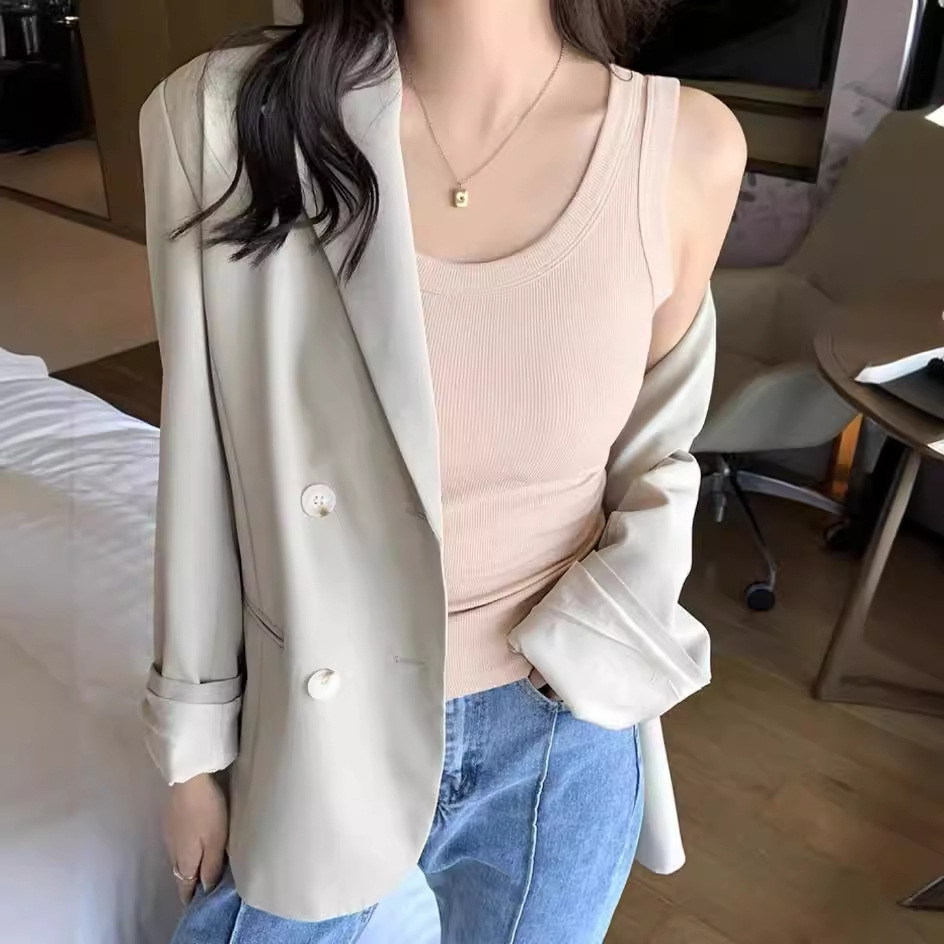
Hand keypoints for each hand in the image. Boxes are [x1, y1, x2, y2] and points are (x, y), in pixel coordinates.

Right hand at [165, 773, 228, 903]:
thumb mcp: (216, 841)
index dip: (190, 896)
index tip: (197, 902)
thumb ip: (211, 866)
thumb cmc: (207, 811)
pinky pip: (176, 842)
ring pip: (177, 857)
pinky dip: (184, 847)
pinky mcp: (169, 819)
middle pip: (180, 873)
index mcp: (184, 860)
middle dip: (189, 881)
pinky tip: (192, 840)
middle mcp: (172, 850)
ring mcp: (168, 834)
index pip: (184, 886)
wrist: (189, 778)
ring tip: (199, 864)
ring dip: (186, 863)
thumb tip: (206, 889)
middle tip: (201, 884)